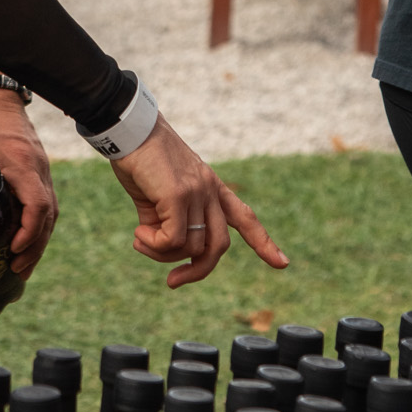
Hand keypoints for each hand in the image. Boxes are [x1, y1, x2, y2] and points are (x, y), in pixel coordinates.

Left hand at [0, 86, 57, 273]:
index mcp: (21, 165)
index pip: (38, 206)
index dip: (29, 232)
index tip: (13, 248)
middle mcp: (38, 168)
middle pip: (49, 216)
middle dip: (35, 246)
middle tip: (18, 269)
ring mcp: (43, 167)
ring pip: (51, 210)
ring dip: (40, 238)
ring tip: (23, 261)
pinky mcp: (39, 166)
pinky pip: (47, 199)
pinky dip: (39, 221)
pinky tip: (26, 235)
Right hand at [111, 117, 287, 287]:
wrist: (128, 130)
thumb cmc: (139, 159)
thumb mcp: (159, 194)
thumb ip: (167, 220)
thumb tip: (165, 246)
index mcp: (210, 186)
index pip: (244, 217)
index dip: (263, 242)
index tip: (282, 264)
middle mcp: (210, 189)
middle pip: (219, 245)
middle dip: (198, 270)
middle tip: (173, 282)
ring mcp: (197, 192)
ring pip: (192, 246)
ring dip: (163, 254)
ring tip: (140, 239)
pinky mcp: (178, 195)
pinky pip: (172, 239)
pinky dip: (154, 246)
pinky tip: (138, 234)